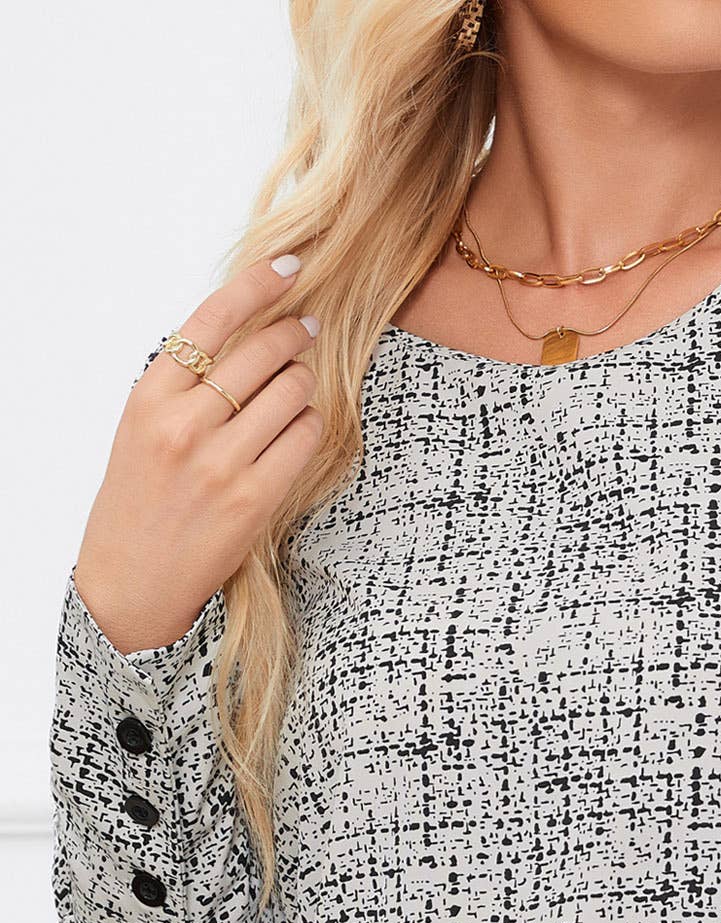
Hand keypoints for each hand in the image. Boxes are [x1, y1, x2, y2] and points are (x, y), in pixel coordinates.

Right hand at [72, 253, 324, 653]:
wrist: (133, 579)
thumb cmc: (140, 497)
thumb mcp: (143, 427)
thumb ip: (185, 383)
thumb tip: (246, 332)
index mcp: (151, 397)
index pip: (212, 319)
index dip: (258, 284)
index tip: (290, 266)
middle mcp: (185, 424)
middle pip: (264, 352)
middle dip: (295, 334)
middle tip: (306, 330)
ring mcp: (222, 462)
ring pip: (292, 391)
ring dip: (304, 382)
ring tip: (294, 389)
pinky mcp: (255, 498)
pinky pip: (304, 438)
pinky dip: (309, 424)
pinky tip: (297, 428)